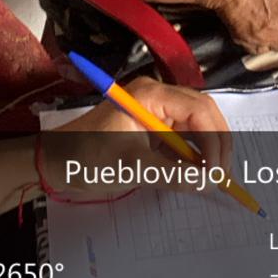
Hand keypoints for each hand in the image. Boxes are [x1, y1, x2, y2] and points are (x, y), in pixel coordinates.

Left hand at [45, 77, 230, 194]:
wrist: (57, 162)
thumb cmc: (88, 158)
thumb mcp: (131, 167)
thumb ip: (172, 173)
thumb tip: (206, 182)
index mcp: (151, 95)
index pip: (197, 109)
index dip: (213, 138)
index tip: (215, 170)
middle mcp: (158, 97)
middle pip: (203, 113)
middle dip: (216, 142)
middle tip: (221, 176)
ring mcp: (157, 111)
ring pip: (196, 125)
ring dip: (207, 150)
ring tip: (211, 178)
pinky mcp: (154, 127)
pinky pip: (183, 137)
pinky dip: (193, 155)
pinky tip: (196, 174)